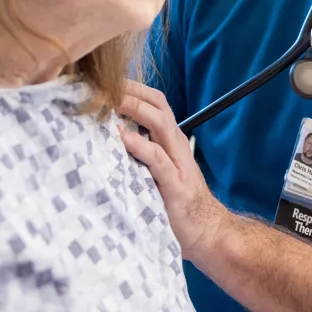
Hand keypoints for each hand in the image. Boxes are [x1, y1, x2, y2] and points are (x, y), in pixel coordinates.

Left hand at [119, 81, 229, 261]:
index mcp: (170, 141)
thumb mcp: (156, 172)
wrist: (207, 233)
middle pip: (157, 104)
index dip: (133, 87)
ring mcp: (177, 162)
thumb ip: (140, 155)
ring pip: (159, 123)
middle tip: (104, 82)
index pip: (154, 102)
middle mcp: (174, 145)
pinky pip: (157, 159)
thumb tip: (107, 141)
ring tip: (112, 100)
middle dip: (131, 89)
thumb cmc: (176, 203)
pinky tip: (123, 138)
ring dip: (134, 108)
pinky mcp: (175, 184)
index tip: (106, 79)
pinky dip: (140, 145)